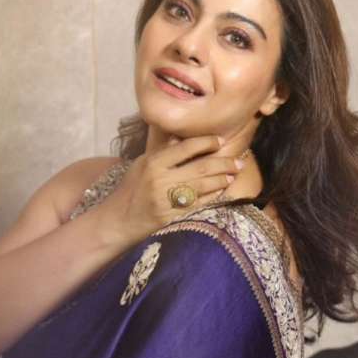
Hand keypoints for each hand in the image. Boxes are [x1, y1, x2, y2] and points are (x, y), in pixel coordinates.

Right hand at [97, 135, 244, 246]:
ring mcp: (168, 200)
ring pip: (204, 186)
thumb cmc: (131, 189)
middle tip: (238, 161)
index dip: (206, 142)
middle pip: (201, 167)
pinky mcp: (174, 217)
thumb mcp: (141, 164)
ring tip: (233, 174)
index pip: (186, 147)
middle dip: (223, 163)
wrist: (118, 221)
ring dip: (222, 179)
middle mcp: (162, 180)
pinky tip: (223, 191)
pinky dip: (214, 196)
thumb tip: (183, 137)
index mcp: (154, 163)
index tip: (220, 141)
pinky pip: (200, 204)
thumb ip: (163, 152)